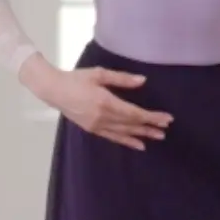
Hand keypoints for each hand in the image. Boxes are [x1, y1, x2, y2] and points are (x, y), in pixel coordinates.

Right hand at [39, 63, 172, 150]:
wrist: (53, 90)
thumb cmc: (76, 78)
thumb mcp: (99, 74)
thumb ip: (121, 78)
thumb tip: (143, 80)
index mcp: (105, 101)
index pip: (134, 112)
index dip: (151, 116)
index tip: (166, 118)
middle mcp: (102, 116)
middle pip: (131, 124)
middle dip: (150, 127)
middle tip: (165, 130)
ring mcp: (97, 125)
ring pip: (124, 132)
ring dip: (142, 135)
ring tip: (157, 137)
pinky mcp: (92, 129)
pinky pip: (113, 137)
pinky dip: (127, 141)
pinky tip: (139, 145)